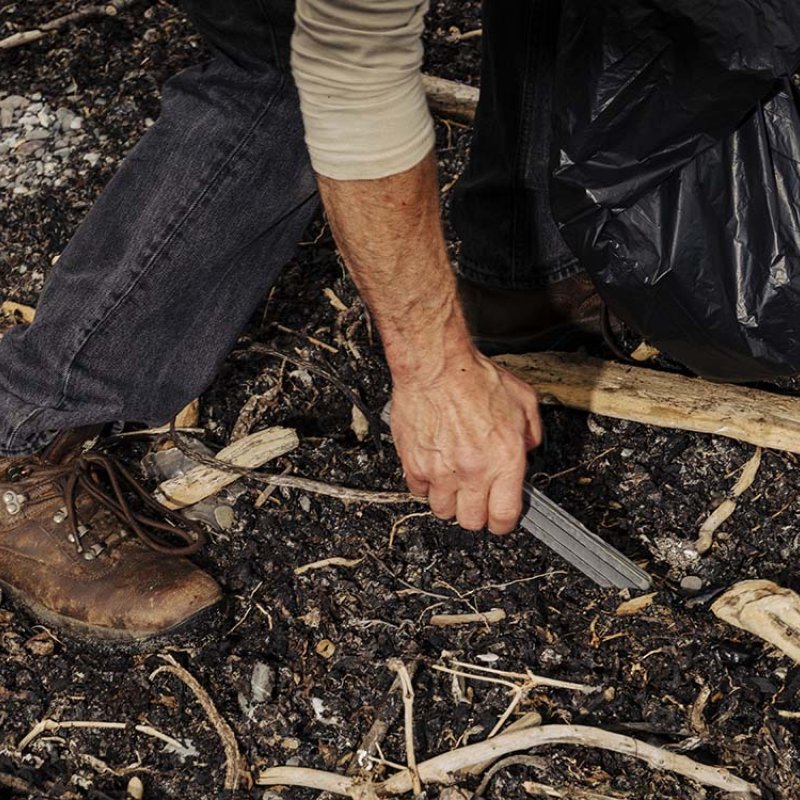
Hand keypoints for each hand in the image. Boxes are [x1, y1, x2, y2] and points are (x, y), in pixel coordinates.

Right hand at [390, 349, 541, 533]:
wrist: (435, 366)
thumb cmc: (475, 378)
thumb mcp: (523, 401)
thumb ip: (531, 433)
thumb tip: (529, 448)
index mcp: (504, 460)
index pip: (504, 517)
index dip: (503, 522)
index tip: (500, 517)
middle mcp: (472, 471)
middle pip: (471, 521)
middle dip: (476, 513)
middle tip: (476, 497)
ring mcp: (440, 471)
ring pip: (443, 510)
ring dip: (449, 500)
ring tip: (453, 481)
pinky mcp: (413, 464)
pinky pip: (418, 490)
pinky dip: (425, 484)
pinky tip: (434, 466)